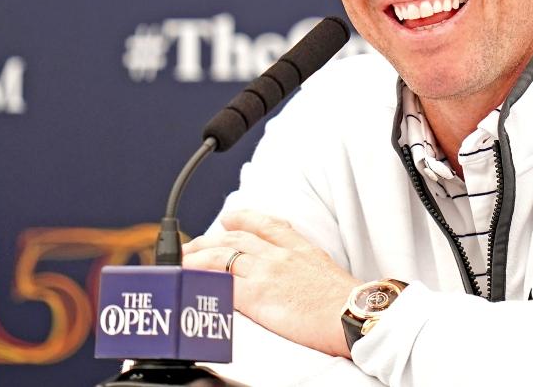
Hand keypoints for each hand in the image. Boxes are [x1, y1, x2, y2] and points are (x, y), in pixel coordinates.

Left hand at [182, 209, 360, 358]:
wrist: (351, 315)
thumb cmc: (346, 303)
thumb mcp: (327, 273)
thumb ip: (307, 269)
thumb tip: (297, 279)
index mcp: (300, 248)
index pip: (267, 224)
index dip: (244, 218)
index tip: (229, 218)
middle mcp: (280, 255)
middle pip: (236, 239)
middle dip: (209, 240)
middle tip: (191, 245)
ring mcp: (267, 272)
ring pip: (222, 256)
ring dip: (197, 258)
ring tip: (181, 262)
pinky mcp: (257, 295)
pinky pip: (222, 283)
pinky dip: (202, 280)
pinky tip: (190, 281)